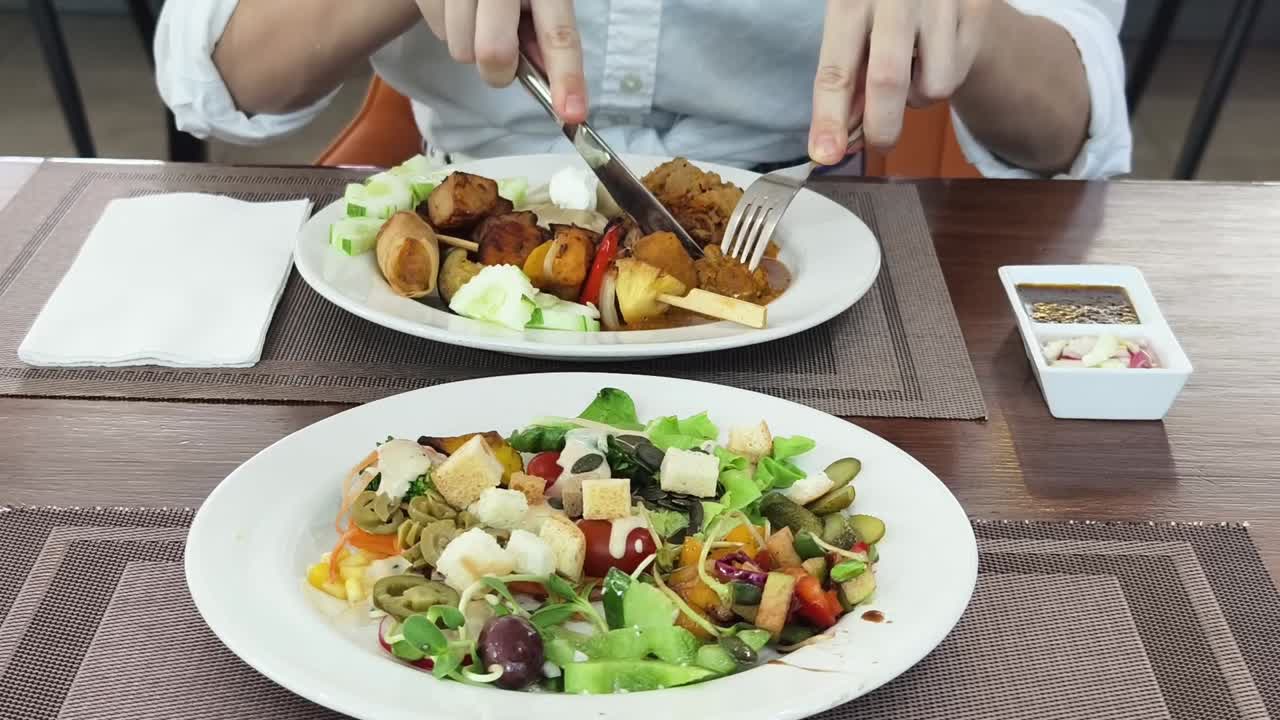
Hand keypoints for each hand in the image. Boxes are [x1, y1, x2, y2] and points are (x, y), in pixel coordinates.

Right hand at [416, 0, 587, 122]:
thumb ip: (544, 37)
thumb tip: (550, 83)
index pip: (558, 35)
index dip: (566, 77)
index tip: (571, 113)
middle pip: (494, 52)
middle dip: (498, 71)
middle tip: (501, 59)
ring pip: (462, 51)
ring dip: (471, 47)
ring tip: (477, 18)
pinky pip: (439, 33)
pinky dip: (449, 29)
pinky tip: (458, 6)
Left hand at [809, 0, 994, 163]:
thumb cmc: (882, 7)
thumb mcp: (854, 25)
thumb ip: (846, 76)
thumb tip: (836, 140)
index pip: (837, 69)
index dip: (829, 117)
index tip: (826, 154)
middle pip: (888, 80)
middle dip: (881, 128)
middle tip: (880, 142)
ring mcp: (941, 1)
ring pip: (932, 87)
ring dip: (918, 96)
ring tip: (913, 68)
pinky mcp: (976, 11)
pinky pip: (958, 75)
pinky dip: (943, 76)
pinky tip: (937, 51)